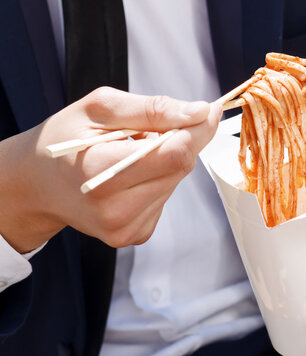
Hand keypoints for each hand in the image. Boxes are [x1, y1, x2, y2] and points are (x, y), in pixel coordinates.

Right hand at [0, 87, 221, 252]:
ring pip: (176, 182)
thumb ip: (153, 109)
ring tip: (133, 154)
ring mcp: (124, 228)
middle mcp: (114, 209)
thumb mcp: (99, 108)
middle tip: (156, 129)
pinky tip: (132, 176)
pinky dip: (158, 181)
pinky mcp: (133, 235)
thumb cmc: (63, 141)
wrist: (38, 183)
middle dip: (180, 142)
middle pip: (180, 168)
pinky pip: (166, 200)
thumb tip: (199, 112)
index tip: (205, 111)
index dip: (196, 130)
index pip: (174, 154)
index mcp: (101, 172)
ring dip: (167, 162)